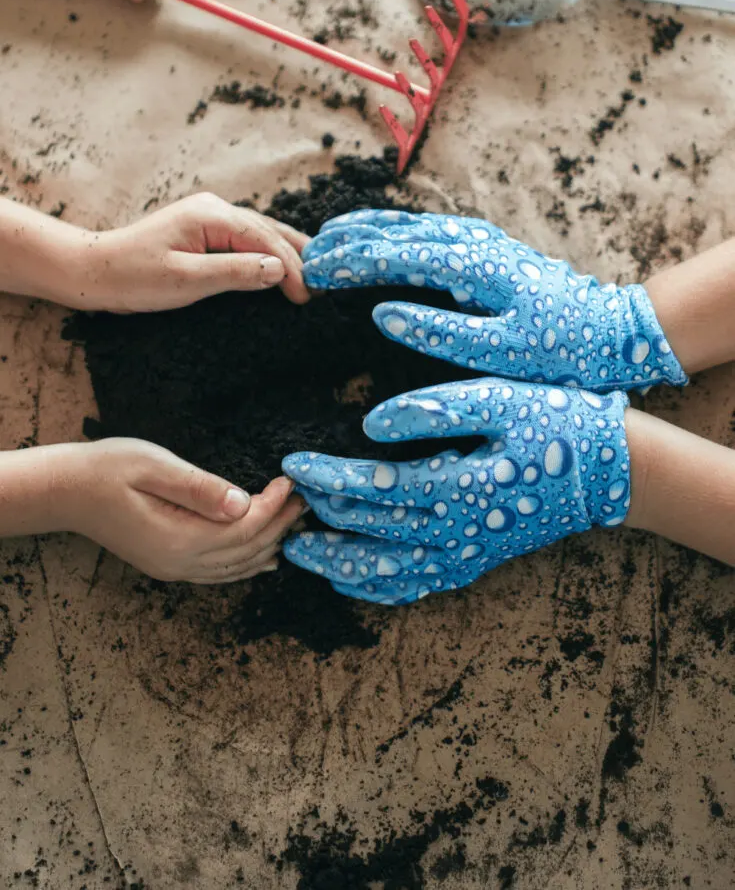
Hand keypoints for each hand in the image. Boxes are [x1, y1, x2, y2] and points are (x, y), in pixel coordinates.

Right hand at [44, 439, 304, 582]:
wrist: (65, 491)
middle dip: (280, 524)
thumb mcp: (155, 466)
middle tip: (305, 499)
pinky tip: (263, 556)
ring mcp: (174, 568)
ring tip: (295, 521)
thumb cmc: (107, 469)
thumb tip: (243, 504)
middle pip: (246, 550)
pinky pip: (219, 572)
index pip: (243, 529)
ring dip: (269, 544)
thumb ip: (200, 488)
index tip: (291, 483)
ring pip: (236, 566)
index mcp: (179, 538)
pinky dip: (246, 563)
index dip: (273, 507)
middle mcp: (180, 562)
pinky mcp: (168, 564)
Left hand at [76, 193, 309, 310]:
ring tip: (314, 274)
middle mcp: (214, 209)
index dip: (290, 268)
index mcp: (211, 215)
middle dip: (297, 257)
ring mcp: (209, 218)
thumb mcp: (185, 281)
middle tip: (322, 286)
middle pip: (269, 230)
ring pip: (261, 233)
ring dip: (287, 254)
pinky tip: (281, 266)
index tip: (306, 296)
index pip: (263, 240)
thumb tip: (277, 269)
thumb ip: (234, 273)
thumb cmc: (133, 276)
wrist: (95, 272)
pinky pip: (247, 240)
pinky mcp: (204, 232)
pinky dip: (268, 253)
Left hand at [282, 378, 629, 604]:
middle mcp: (458, 533)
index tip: (291, 464)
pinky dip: (379, 588)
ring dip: (338, 564)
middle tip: (281, 503)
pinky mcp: (476, 561)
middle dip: (321, 518)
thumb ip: (433, 410)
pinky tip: (353, 581)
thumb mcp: (498, 400)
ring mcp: (467, 555)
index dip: (328, 480)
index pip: (374, 492)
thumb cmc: (555, 422)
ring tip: (298, 552)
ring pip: (388, 574)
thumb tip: (371, 423)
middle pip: (371, 534)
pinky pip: (418, 587)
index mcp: (458, 490)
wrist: (611, 470)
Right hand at [302, 209, 686, 392]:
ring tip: (325, 239)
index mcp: (472, 266)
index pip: (395, 256)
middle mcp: (472, 242)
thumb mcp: (502, 351)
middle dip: (347, 242)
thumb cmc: (560, 349)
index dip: (349, 263)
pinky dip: (392, 232)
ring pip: (409, 225)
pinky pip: (425, 231)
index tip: (311, 271)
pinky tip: (378, 239)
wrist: (612, 330)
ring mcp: (479, 240)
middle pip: (396, 232)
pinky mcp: (484, 247)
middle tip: (303, 256)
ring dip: (366, 231)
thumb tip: (383, 313)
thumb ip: (441, 331)